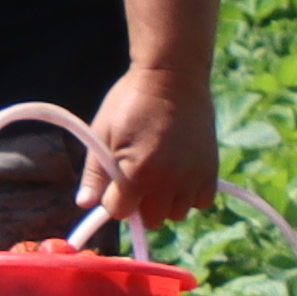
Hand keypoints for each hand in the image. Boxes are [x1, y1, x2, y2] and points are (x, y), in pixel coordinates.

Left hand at [82, 63, 220, 233]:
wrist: (172, 75)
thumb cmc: (130, 100)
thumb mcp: (102, 131)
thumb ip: (95, 172)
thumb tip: (85, 204)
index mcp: (137, 172)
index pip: (119, 212)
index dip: (112, 200)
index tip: (113, 184)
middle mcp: (168, 180)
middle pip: (150, 220)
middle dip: (139, 205)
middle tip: (137, 179)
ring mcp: (192, 176)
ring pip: (176, 214)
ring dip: (164, 202)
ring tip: (159, 176)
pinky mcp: (211, 170)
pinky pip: (200, 202)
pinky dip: (189, 195)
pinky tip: (179, 175)